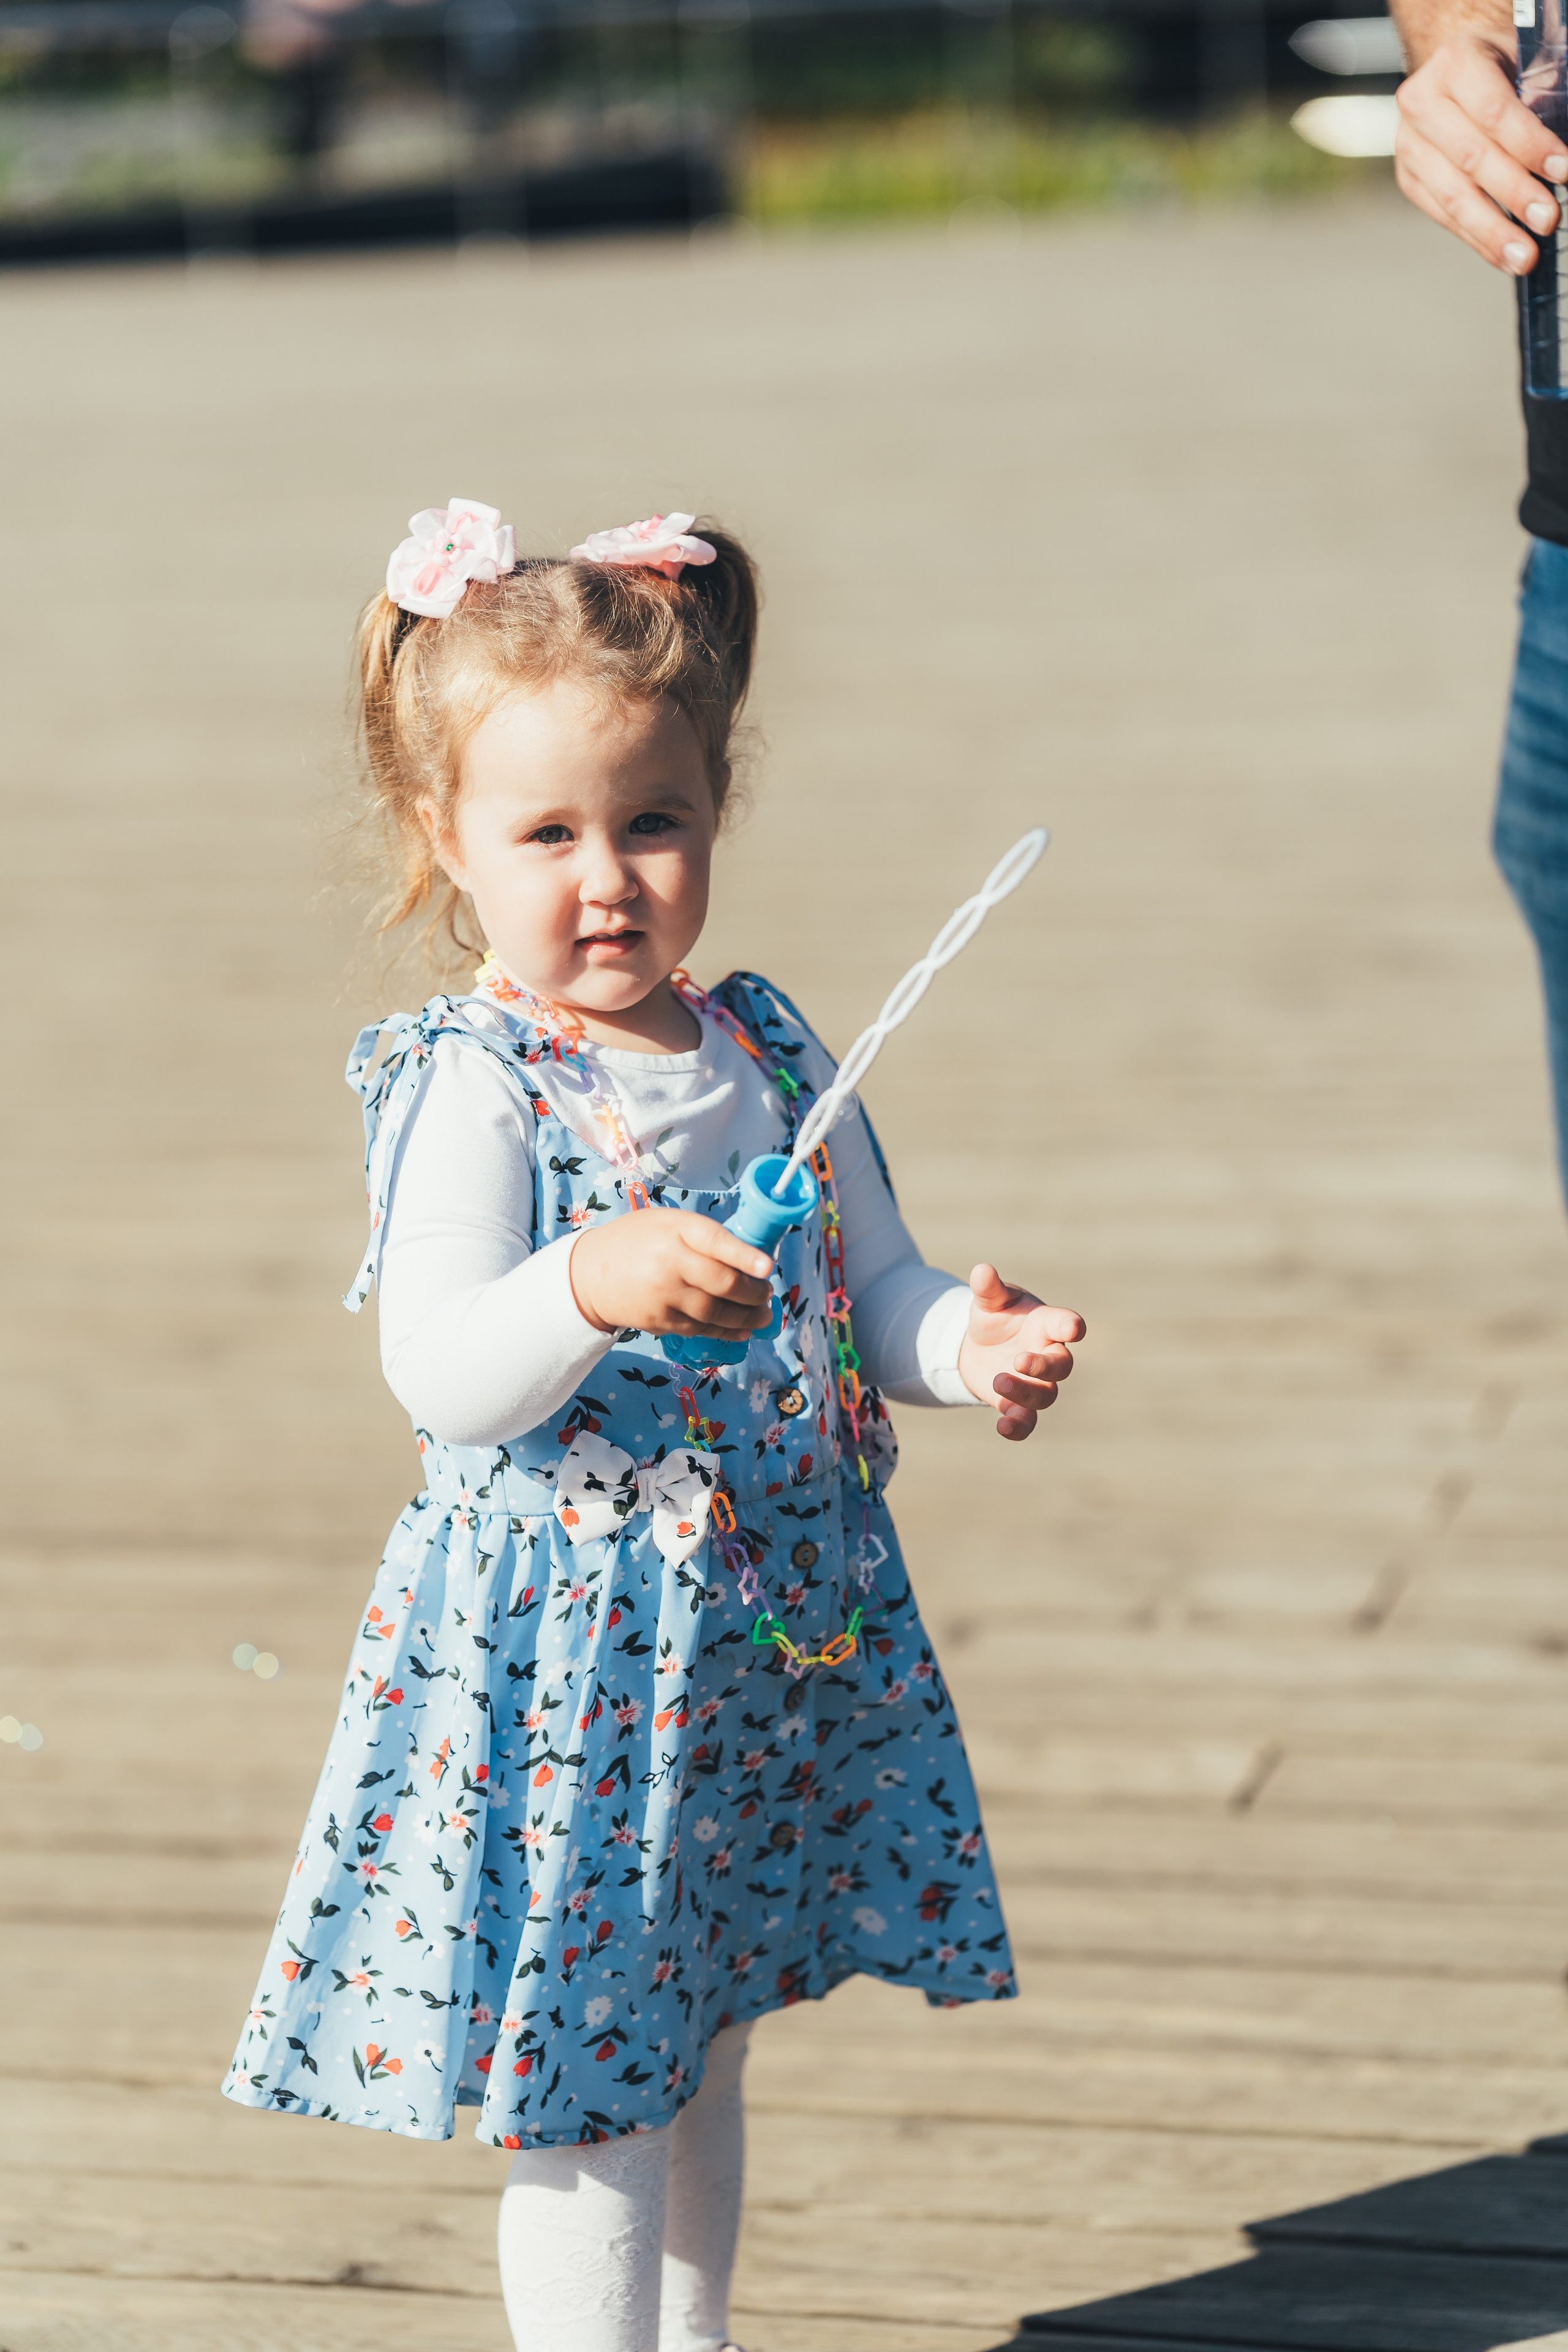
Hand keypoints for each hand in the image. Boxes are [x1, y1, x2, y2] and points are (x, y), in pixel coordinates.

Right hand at [569, 1208, 773, 1339]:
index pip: (714, 1242)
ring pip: (714, 1311)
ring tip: (764, 1316)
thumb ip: (704, 1236)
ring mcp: (663, 1296)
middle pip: (721, 1283)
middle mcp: (668, 1263)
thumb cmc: (639, 1241)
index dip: (744, 1256)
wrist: (590, 1274)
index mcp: (674, 1230)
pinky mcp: (660, 1321)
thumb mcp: (669, 1223)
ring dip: (746, 1317)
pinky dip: (725, 1331)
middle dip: (753, 1292)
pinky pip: (700, 1328)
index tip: (768, 1267)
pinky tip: (742, 1330)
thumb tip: (750, 1259)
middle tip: (768, 1294)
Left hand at [956, 1264, 1084, 1441]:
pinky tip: (1003, 1427)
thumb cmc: (996, 1316)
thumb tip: (981, 1270)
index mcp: (1046, 1324)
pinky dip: (1018, 1427)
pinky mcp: (1018, 1405)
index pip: (1065, 1323)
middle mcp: (1048, 1355)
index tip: (1074, 1328)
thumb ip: (988, 1289)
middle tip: (1018, 1361)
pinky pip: (1027, 1421)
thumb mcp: (989, 1301)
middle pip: (1061, 1366)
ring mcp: (1036, 1383)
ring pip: (1045, 1396)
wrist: (979, 1347)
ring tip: (998, 1381)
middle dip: (1043, 1366)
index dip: (1070, 1325)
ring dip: (1024, 1393)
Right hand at [1394, 28, 1567, 272]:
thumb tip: (1563, 162)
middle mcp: (1421, 104)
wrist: (1455, 71)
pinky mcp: (1409, 178)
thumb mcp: (1525, 64)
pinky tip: (1503, 255)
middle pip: (1471, 158)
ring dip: (1493, 231)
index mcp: (1454, 64)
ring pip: (1452, 196)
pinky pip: (1443, 216)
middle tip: (1546, 220)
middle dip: (1514, 194)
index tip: (1563, 171)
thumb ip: (1543, 101)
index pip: (1493, 112)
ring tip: (1524, 257)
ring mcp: (1409, 144)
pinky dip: (1477, 239)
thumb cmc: (1498, 67)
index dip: (1530, 145)